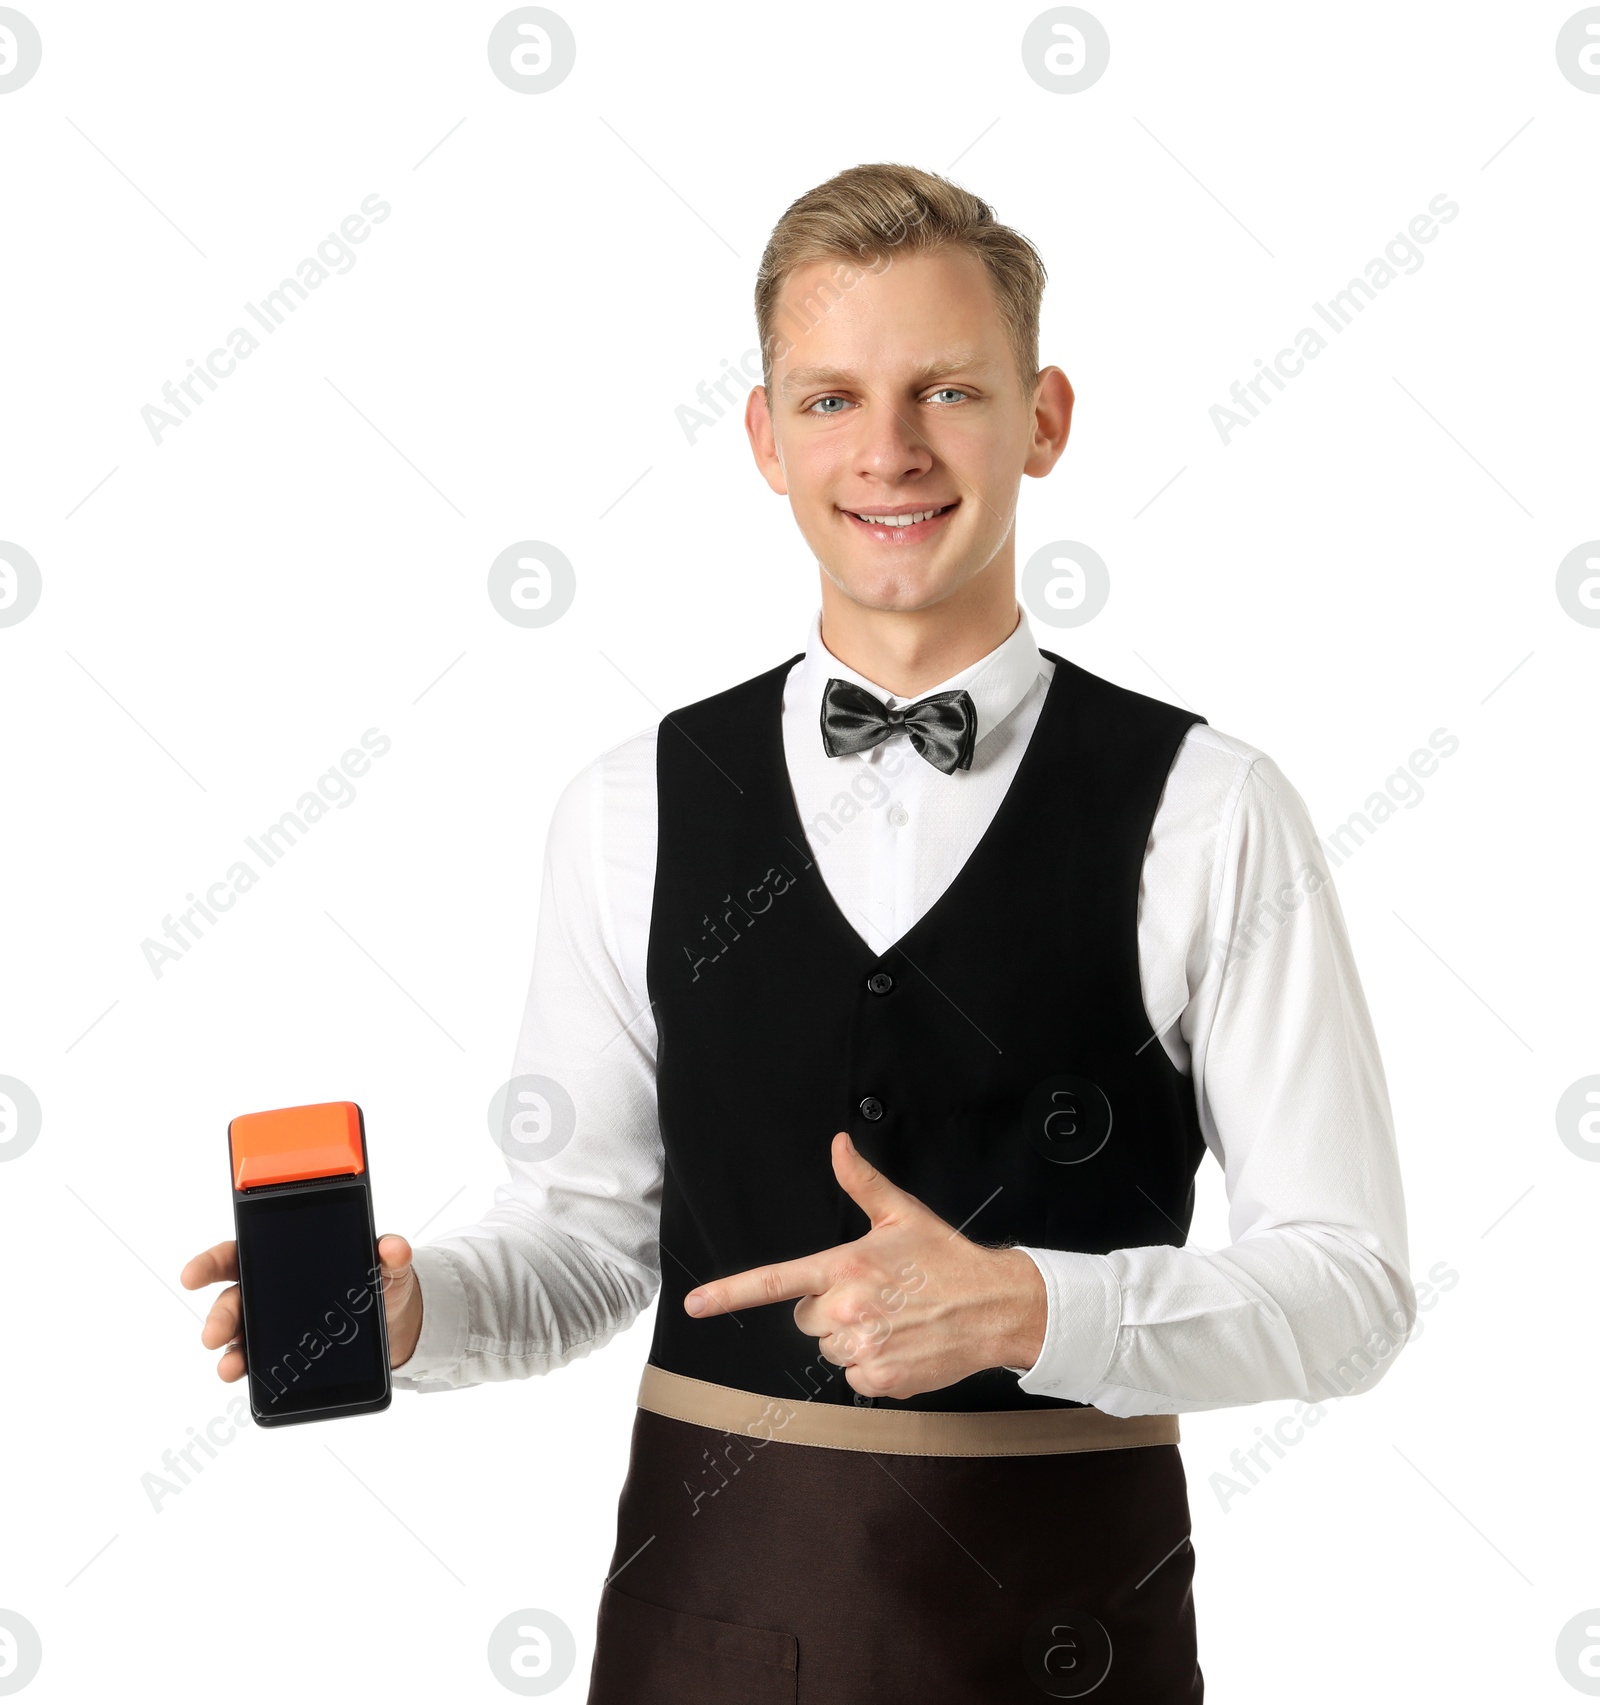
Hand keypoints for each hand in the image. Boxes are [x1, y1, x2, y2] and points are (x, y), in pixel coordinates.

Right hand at [180, 1234, 425, 1378]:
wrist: (395, 1322)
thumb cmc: (381, 1283)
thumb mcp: (389, 1267)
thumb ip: (390, 1256)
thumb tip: (394, 1247)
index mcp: (285, 1258)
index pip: (240, 1253)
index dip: (211, 1262)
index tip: (191, 1276)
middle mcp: (271, 1290)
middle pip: (234, 1299)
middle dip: (219, 1317)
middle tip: (213, 1337)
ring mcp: (274, 1324)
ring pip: (240, 1336)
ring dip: (229, 1352)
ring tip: (228, 1368)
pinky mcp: (286, 1354)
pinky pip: (259, 1363)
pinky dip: (249, 1371)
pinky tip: (247, 1381)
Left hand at [683, 1131, 1046, 1400]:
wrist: (994, 1306)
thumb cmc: (946, 1258)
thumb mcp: (901, 1213)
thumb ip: (861, 1181)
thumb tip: (838, 1143)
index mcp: (845, 1264)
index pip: (775, 1280)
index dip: (729, 1294)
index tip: (694, 1305)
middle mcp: (848, 1307)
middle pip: (806, 1319)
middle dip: (830, 1309)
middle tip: (874, 1296)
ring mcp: (863, 1345)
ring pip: (828, 1348)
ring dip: (851, 1337)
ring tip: (893, 1319)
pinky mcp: (880, 1377)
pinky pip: (854, 1374)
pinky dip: (873, 1363)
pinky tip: (902, 1344)